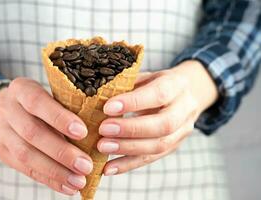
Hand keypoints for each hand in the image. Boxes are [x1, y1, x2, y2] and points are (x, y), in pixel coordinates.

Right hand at [0, 78, 92, 195]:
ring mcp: (0, 132)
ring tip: (79, 181)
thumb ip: (65, 107)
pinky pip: (25, 169)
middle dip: (61, 152)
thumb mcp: (46, 93)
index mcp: (21, 89)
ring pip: (26, 155)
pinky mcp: (2, 153)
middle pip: (32, 132)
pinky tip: (67, 187)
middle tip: (86, 165)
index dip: (59, 118)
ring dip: (56, 171)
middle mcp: (7, 109)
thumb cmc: (36, 101)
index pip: (37, 102)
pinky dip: (49, 180)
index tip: (82, 132)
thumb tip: (96, 131)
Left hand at [97, 60, 217, 174]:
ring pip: (159, 146)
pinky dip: (127, 164)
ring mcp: (182, 131)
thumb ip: (127, 84)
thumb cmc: (157, 83)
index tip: (108, 107)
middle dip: (131, 129)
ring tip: (102, 147)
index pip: (158, 94)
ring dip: (128, 149)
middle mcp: (184, 109)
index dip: (134, 102)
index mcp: (176, 85)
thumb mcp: (145, 76)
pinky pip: (150, 159)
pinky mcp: (173, 147)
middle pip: (163, 124)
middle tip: (103, 130)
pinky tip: (108, 168)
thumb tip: (98, 94)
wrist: (185, 93)